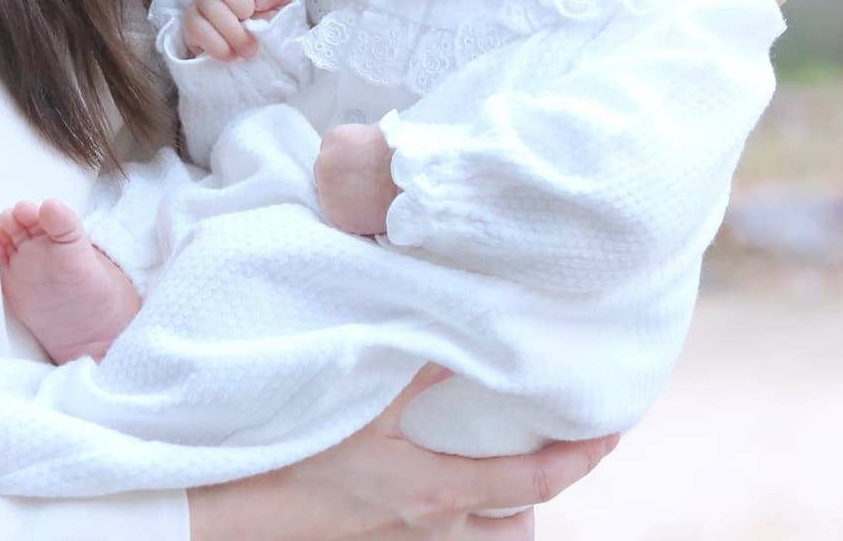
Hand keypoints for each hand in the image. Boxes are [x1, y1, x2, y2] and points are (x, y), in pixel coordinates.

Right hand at [180, 0, 296, 60]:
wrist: (258, 55)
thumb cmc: (269, 24)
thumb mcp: (283, 4)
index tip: (262, 4)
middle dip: (242, 7)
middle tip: (253, 26)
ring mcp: (202, 2)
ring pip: (209, 5)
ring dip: (233, 33)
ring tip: (248, 49)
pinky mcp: (190, 24)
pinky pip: (196, 28)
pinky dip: (218, 46)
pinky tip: (231, 54)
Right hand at [189, 365, 619, 540]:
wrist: (230, 508)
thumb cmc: (293, 452)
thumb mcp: (358, 398)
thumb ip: (418, 360)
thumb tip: (470, 322)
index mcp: (438, 493)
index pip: (531, 483)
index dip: (578, 460)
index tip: (612, 432)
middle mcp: (431, 526)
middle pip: (514, 528)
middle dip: (540, 493)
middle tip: (555, 444)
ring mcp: (401, 536)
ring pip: (477, 535)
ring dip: (498, 504)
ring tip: (501, 457)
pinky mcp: (373, 534)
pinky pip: (436, 528)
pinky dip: (455, 501)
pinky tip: (438, 462)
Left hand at [315, 124, 400, 234]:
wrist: (410, 181)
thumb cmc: (399, 155)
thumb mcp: (374, 135)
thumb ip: (358, 143)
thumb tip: (357, 152)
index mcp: (334, 138)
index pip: (331, 149)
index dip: (345, 159)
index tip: (356, 167)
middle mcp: (324, 162)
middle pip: (326, 171)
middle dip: (340, 177)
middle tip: (362, 184)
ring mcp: (326, 189)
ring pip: (330, 194)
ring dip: (343, 197)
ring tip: (366, 198)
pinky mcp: (334, 213)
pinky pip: (339, 215)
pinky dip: (350, 215)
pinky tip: (366, 211)